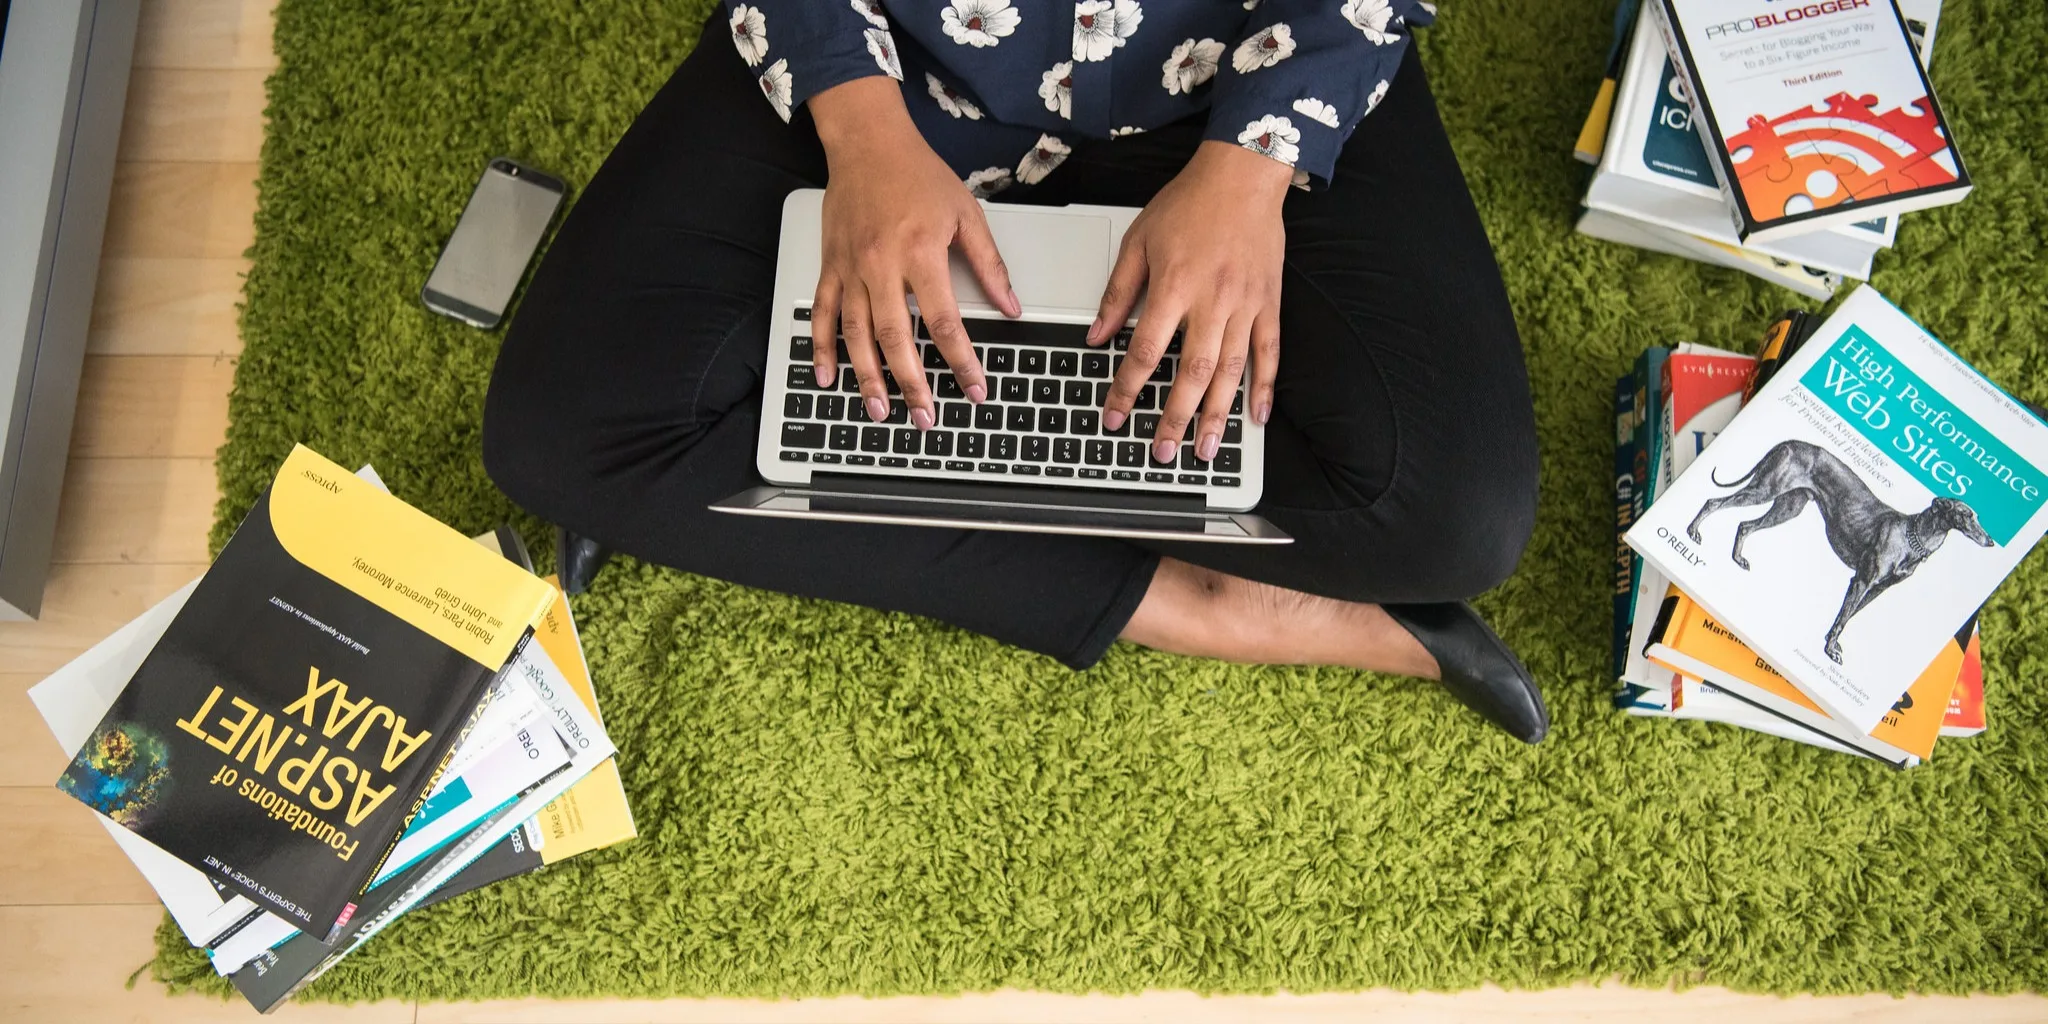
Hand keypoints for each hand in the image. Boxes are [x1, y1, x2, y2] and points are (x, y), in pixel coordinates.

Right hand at [807, 77, 1019, 429]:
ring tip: (880, 410)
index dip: (961, 360)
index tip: (973, 389)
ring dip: (867, 377)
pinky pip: (823, 313)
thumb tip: (1010, 306)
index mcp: (920, 252)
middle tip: (925, 417)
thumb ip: (989, 264)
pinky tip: (827, 377)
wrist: (867, 142)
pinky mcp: (830, 265)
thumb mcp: (966, 214)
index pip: (944, 321)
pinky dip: (822, 347)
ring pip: (856, 333)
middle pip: (896, 337)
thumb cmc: (918, 174)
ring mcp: (851, 267)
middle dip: (911, 383)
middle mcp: (881, 264)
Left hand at [1089, 141, 1289, 463]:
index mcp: (1174, 286)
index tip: (1114, 416)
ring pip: (1231, 370)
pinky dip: (1265, 386)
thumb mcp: (1139, 240)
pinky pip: (1269, 351)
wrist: (1242, 174)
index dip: (1126, 389)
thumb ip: (1118, 292)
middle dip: (1175, 418)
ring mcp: (1245, 304)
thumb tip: (1096, 335)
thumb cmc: (1190, 203)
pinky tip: (1257, 415)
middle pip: (1192, 372)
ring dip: (1218, 414)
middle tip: (1163, 452)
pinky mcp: (1269, 302)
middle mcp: (1212, 301)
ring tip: (1207, 450)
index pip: (1146, 351)